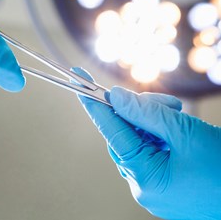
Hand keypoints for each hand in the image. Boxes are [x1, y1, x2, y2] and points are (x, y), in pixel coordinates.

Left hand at [74, 67, 220, 219]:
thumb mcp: (184, 133)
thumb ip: (145, 113)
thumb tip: (114, 96)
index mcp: (144, 177)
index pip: (110, 130)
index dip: (93, 102)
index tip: (78, 79)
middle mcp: (142, 183)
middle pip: (125, 132)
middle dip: (141, 112)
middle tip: (167, 104)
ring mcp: (153, 184)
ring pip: (138, 138)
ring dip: (154, 121)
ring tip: (179, 115)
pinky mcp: (162, 181)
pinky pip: (149, 149)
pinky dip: (159, 133)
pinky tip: (177, 128)